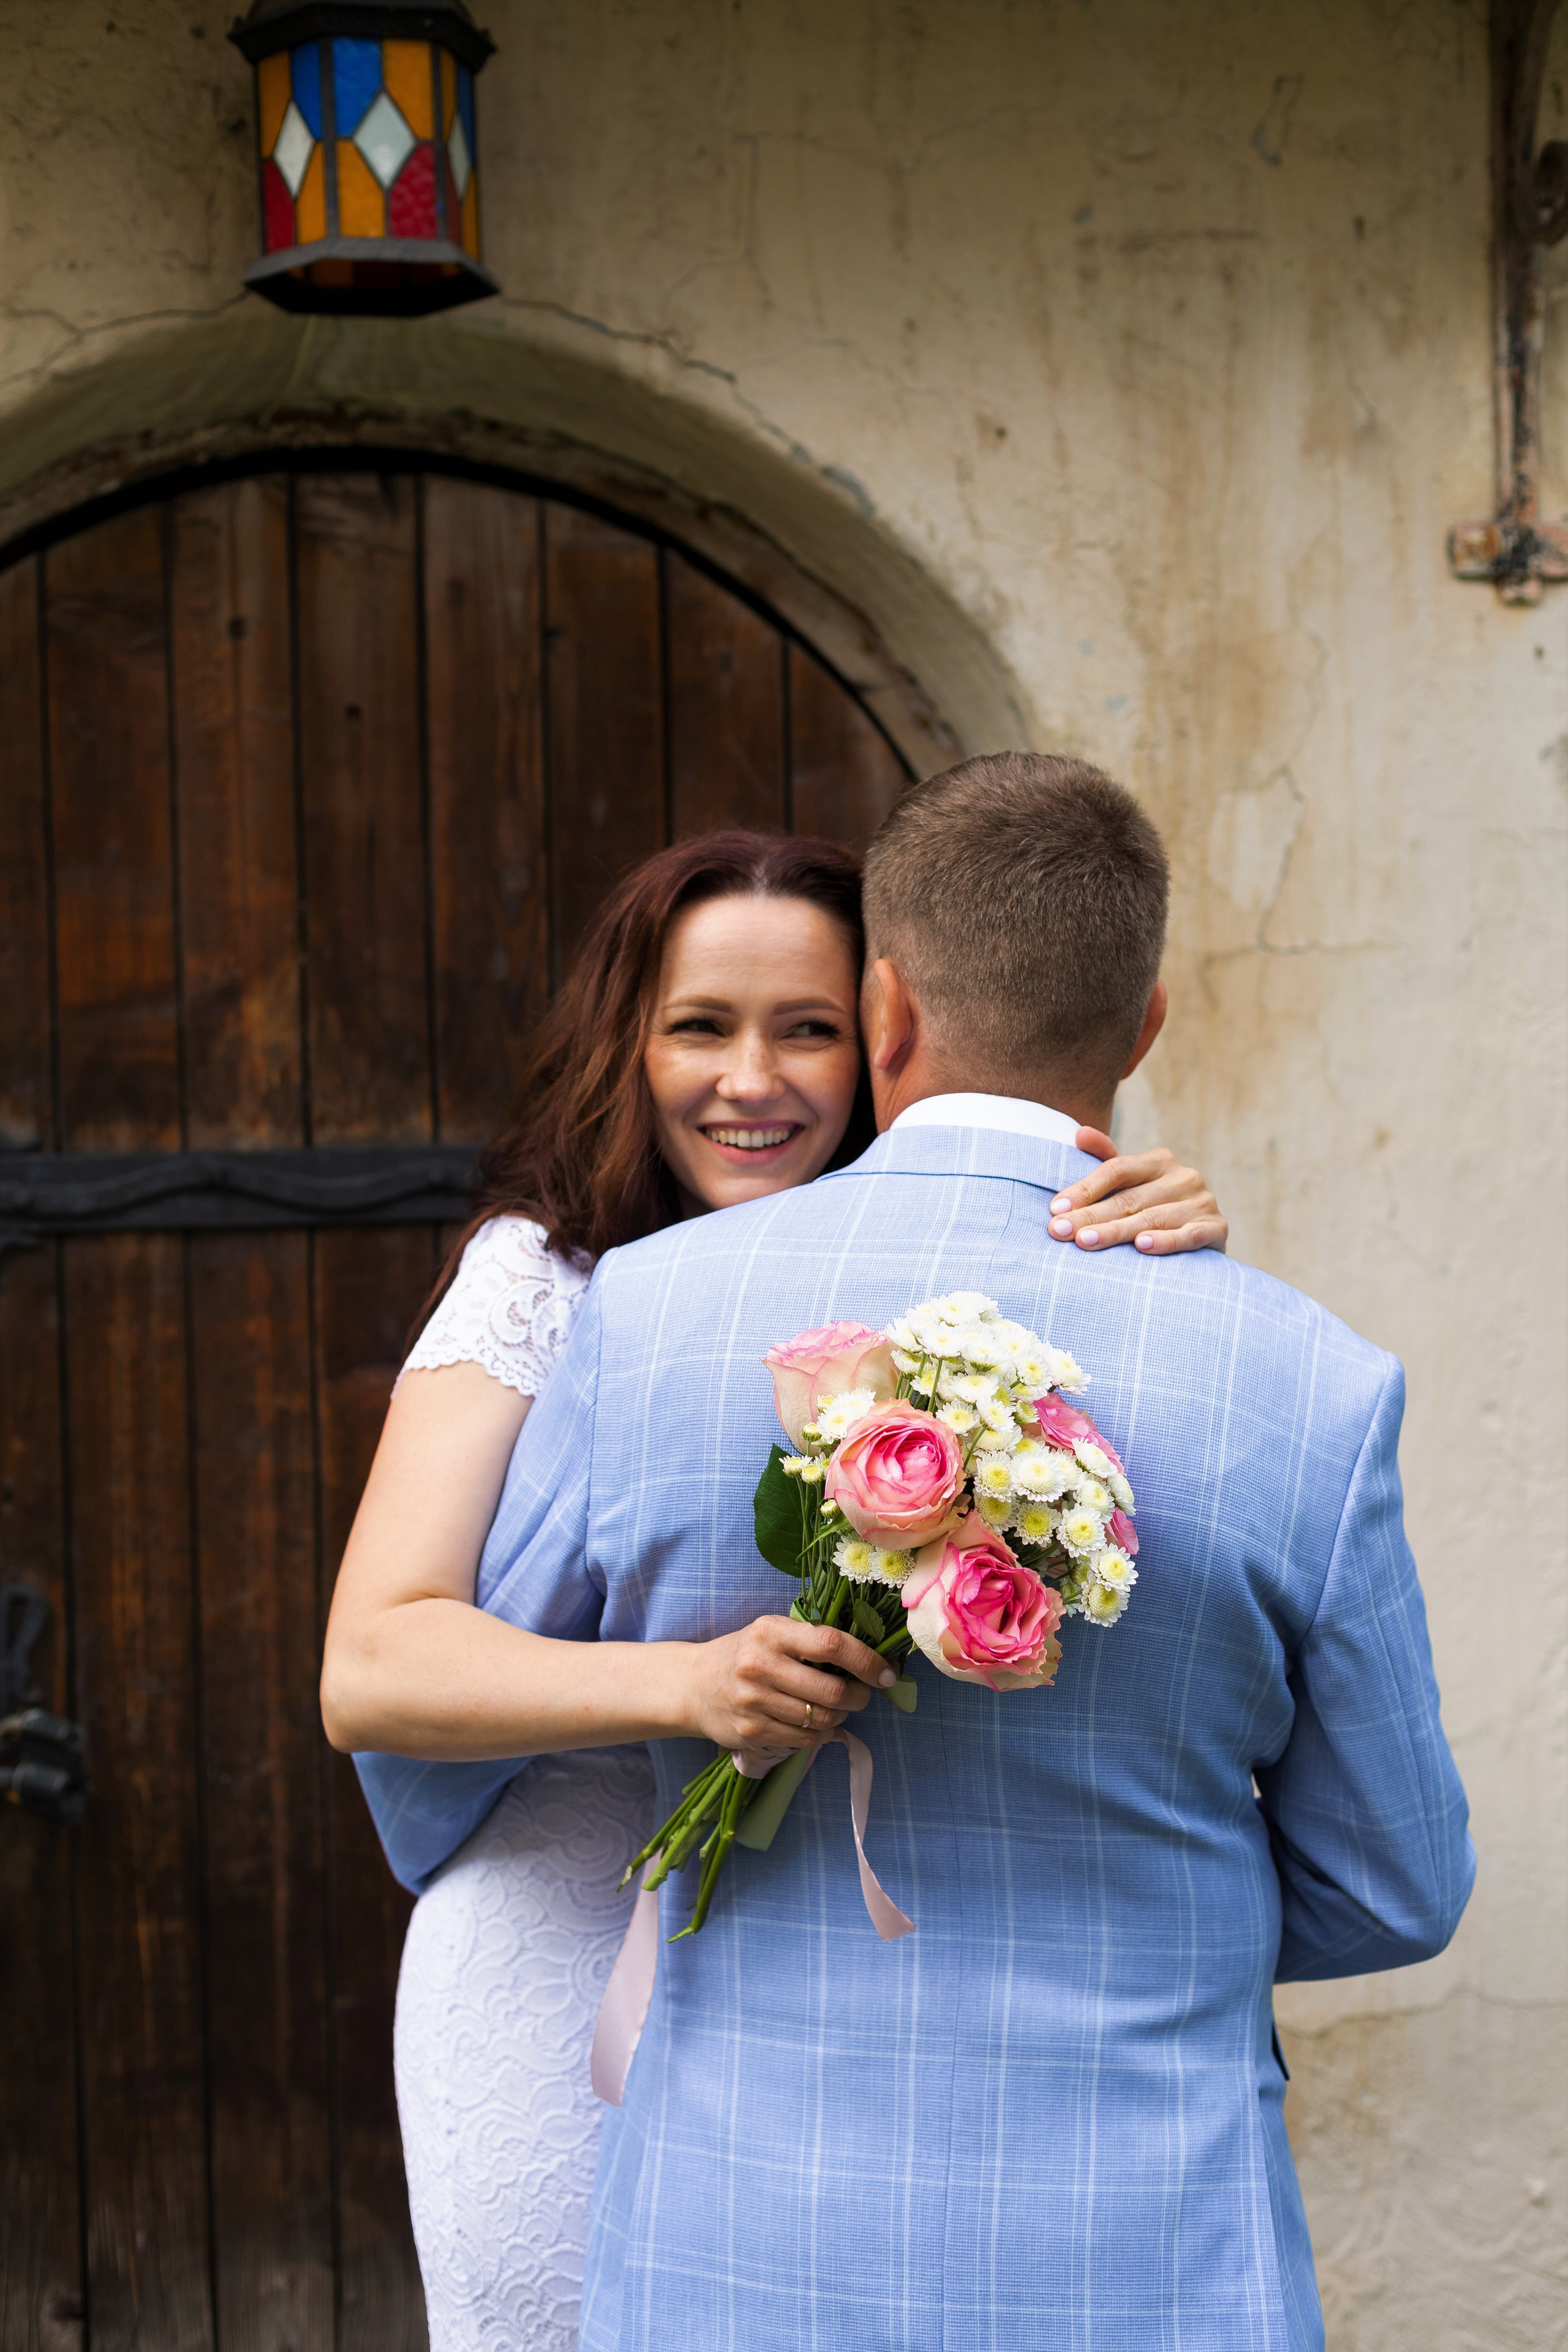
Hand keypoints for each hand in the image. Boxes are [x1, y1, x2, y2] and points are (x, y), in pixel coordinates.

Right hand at [682, 1614, 894, 1750]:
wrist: (693, 1685)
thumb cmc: (744, 1654)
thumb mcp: (770, 1633)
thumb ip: (811, 1640)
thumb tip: (870, 1658)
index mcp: (771, 1632)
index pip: (831, 1644)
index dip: (866, 1660)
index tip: (885, 1673)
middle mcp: (760, 1665)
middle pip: (831, 1691)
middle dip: (859, 1697)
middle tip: (863, 1695)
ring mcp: (753, 1701)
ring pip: (821, 1719)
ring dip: (841, 1717)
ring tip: (838, 1708)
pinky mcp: (751, 1731)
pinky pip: (805, 1739)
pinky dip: (821, 1734)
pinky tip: (816, 1723)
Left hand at [1048, 1130, 1228, 1255]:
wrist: (1202, 1240)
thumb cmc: (1154, 1210)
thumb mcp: (1130, 1184)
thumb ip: (1105, 1160)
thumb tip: (1080, 1133)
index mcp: (1158, 1160)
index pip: (1116, 1169)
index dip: (1085, 1189)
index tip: (1055, 1210)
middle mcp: (1183, 1177)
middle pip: (1129, 1198)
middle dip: (1090, 1216)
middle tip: (1060, 1232)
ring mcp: (1201, 1202)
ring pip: (1152, 1218)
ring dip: (1117, 1231)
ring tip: (1086, 1241)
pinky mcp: (1217, 1228)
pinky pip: (1189, 1235)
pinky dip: (1166, 1241)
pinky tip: (1142, 1247)